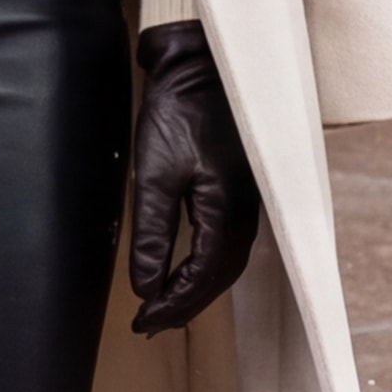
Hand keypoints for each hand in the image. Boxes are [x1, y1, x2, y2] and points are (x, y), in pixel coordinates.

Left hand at [124, 20, 257, 331]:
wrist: (202, 68)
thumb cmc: (177, 114)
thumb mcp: (154, 174)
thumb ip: (152, 233)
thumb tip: (145, 285)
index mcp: (225, 210)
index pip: (202, 277)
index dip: (173, 304)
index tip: (143, 320)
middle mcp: (246, 213)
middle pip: (219, 278)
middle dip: (184, 305)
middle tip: (149, 324)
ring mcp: (249, 203)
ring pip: (227, 265)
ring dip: (197, 291)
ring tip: (164, 308)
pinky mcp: (243, 193)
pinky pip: (230, 245)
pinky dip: (208, 268)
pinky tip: (189, 272)